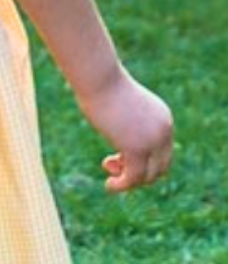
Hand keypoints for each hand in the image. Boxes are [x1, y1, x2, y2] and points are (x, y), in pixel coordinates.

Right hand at [74, 63, 173, 193]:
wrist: (99, 77)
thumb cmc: (102, 85)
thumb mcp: (120, 105)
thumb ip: (126, 122)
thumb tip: (120, 138)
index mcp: (163, 118)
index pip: (161, 152)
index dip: (141, 160)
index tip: (114, 157)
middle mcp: (164, 131)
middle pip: (159, 167)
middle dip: (136, 172)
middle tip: (109, 164)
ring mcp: (153, 141)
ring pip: (148, 176)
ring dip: (129, 182)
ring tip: (111, 183)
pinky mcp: (138, 149)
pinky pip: (134, 177)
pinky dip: (122, 185)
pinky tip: (109, 186)